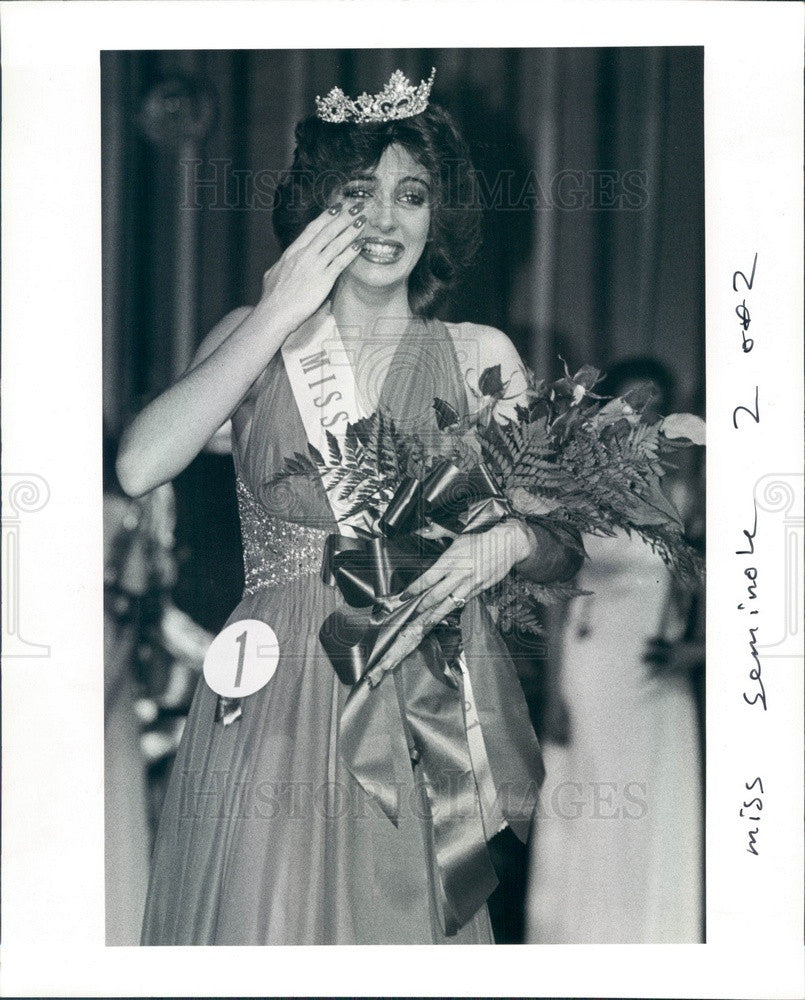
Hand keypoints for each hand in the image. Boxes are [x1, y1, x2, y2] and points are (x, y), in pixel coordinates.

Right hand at [259, 204, 365, 332]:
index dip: (326, 216)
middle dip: (343, 216)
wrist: (274, 312)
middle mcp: (304, 255)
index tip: (337, 207)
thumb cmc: (272, 298)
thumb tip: (282, 263)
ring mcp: (315, 266)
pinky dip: (351, 252)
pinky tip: (360, 244)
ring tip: (362, 220)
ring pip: (336, 243)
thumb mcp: (273, 275)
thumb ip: (282, 265)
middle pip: (327, 231)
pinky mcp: (324, 279)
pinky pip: (341, 262)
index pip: (312, 229)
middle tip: (356, 206)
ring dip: (351, 230)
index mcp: (292, 252)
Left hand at [370, 520, 535, 673]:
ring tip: (424, 624)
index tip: (404, 596)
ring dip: (435, 615)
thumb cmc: (483, 536)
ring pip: (449, 604)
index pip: (427, 579)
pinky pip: (463, 601)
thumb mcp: (458, 533)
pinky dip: (454, 608)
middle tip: (410, 615)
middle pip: (435, 596)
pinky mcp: (480, 589)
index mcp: (450, 560)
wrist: (508, 543)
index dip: (413, 590)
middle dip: (421, 607)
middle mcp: (458, 575)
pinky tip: (446, 613)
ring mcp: (470, 584)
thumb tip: (423, 531)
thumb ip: (438, 533)